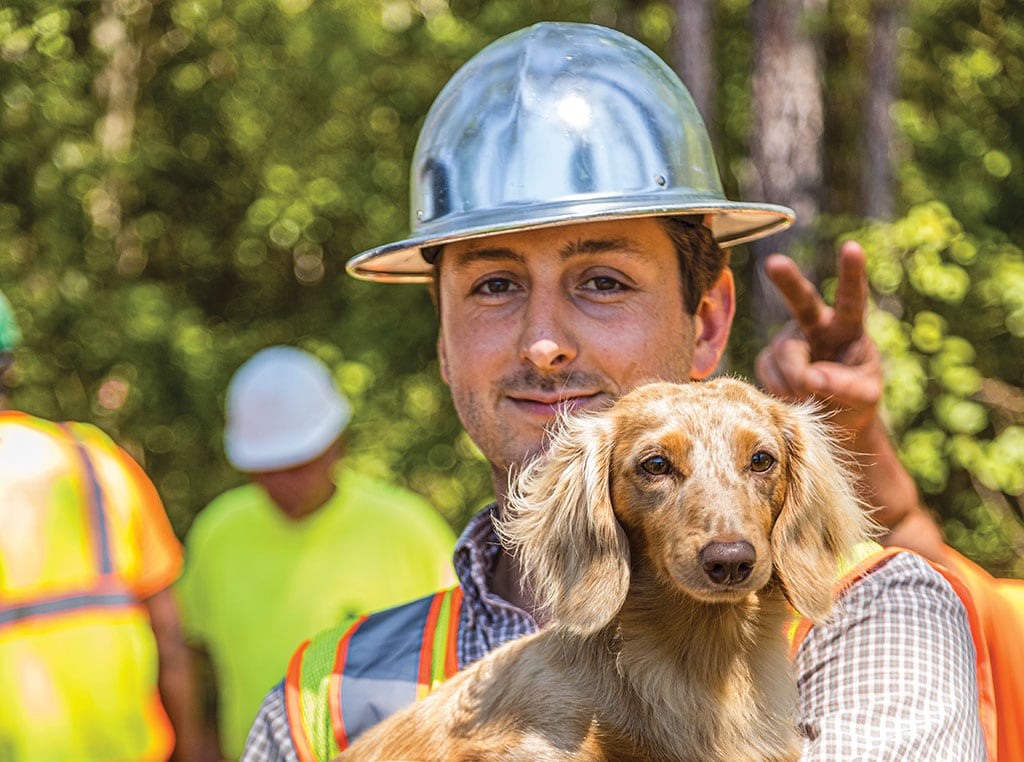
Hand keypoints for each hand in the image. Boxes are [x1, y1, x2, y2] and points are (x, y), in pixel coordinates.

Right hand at [754, 241, 882, 437]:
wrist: (835, 419)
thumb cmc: (858, 401)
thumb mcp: (866, 396)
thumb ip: (844, 385)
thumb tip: (810, 377)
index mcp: (848, 328)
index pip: (851, 299)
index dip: (851, 274)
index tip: (852, 247)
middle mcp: (815, 326)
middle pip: (801, 300)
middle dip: (787, 281)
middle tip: (774, 263)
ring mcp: (789, 341)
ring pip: (785, 355)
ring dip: (797, 383)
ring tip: (811, 397)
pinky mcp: (769, 359)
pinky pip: (768, 372)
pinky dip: (781, 390)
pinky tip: (793, 396)